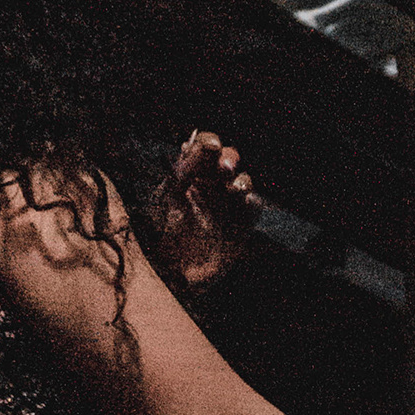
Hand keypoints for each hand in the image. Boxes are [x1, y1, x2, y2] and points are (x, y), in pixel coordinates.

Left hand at [147, 129, 257, 288]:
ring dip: (241, 181)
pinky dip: (252, 203)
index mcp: (190, 173)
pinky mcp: (240, 226)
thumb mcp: (167, 198)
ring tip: (235, 189)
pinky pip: (252, 210)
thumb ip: (180, 172)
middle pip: (228, 161)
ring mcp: (226, 205)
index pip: (204, 150)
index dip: (210, 144)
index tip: (211, 146)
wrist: (170, 271)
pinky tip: (246, 201)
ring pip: (243, 182)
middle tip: (225, 168)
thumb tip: (188, 143)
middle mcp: (210, 185)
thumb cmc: (162, 233)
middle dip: (229, 159)